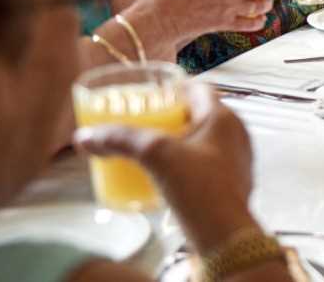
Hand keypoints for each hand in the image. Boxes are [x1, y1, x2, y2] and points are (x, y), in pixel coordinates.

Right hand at [74, 85, 257, 252]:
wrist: (224, 236)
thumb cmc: (201, 189)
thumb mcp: (155, 155)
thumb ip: (121, 141)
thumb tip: (86, 136)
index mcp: (224, 118)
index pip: (199, 88)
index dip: (174, 87)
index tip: (152, 93)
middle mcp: (236, 135)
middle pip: (198, 116)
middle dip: (171, 119)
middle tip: (145, 124)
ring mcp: (237, 161)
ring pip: (203, 143)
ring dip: (178, 144)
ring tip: (152, 152)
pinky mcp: (231, 186)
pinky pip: (207, 167)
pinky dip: (186, 167)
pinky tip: (166, 179)